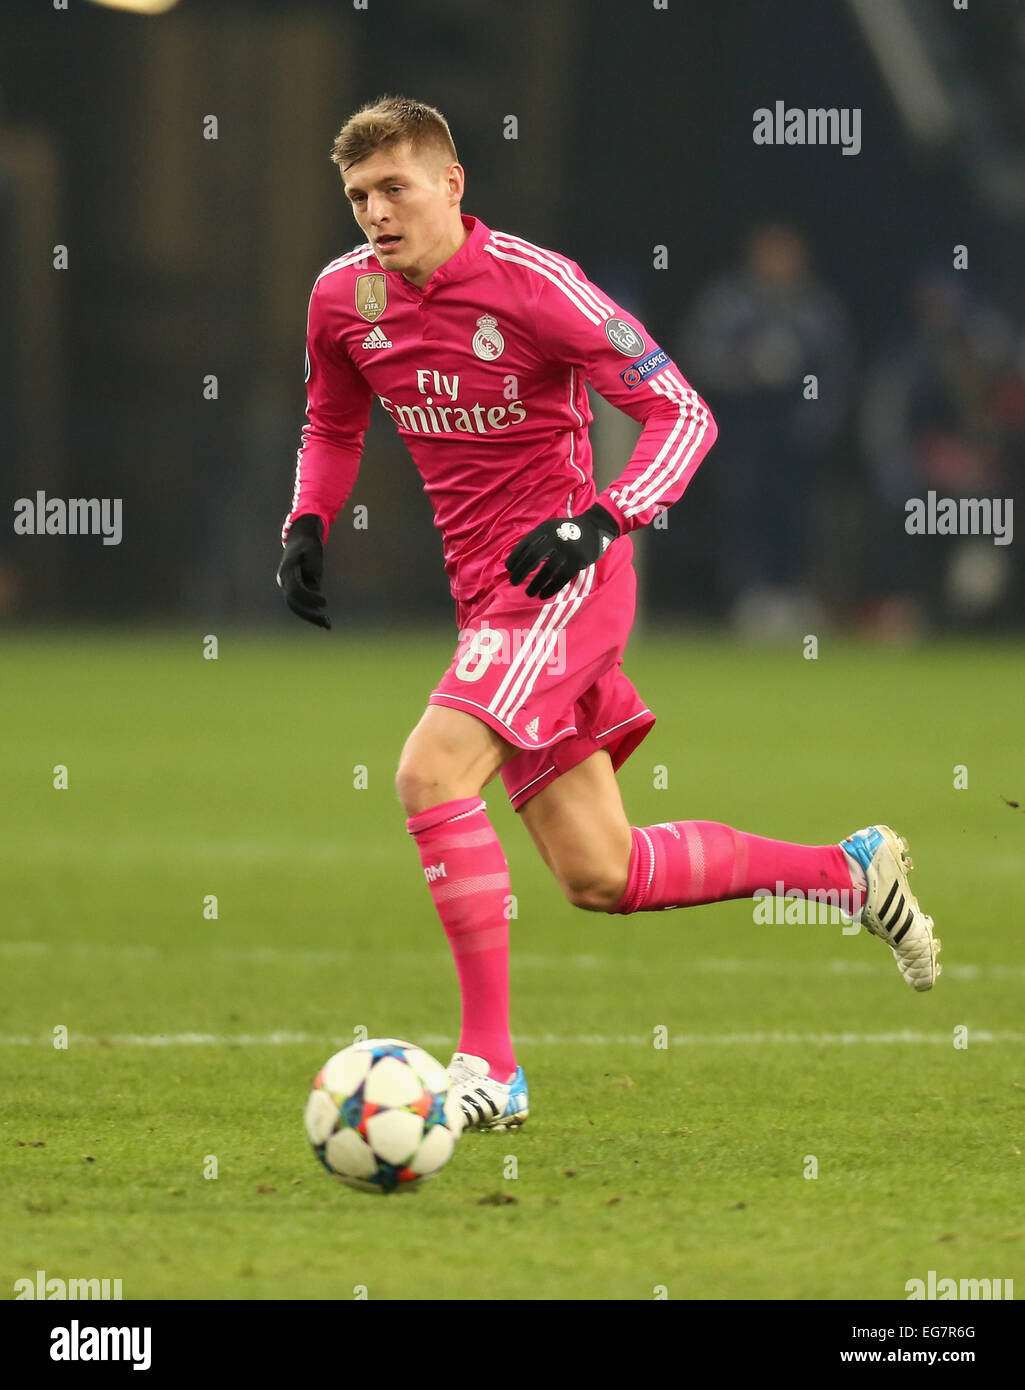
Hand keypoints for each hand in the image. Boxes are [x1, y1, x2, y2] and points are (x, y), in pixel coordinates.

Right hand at [276, 514, 330, 628]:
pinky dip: (313, 613)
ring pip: (297, 607)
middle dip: (309, 614)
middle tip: (326, 622)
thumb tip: (313, 579)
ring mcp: (290, 586)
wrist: (301, 539)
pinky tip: (326, 621)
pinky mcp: (298, 589)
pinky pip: (303, 604)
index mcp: (287, 571)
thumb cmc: (308, 543)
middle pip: (294, 603)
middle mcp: (285, 581)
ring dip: (311, 617)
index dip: (309, 598)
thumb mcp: (313, 549)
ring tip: (328, 625)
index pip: (296, 590)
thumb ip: (313, 563)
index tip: (325, 602)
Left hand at [505, 503, 618, 599]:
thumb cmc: (567, 530)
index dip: (516, 557)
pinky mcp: (578, 561)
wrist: (595, 527)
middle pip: (534, 557)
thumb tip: (518, 563)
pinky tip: (543, 595)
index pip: (526, 544)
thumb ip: (537, 541)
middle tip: (513, 581)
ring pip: (547, 570)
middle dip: (521, 571)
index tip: (509, 569)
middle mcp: (555, 537)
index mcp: (545, 529)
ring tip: (528, 593)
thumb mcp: (550, 529)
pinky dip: (551, 588)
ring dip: (536, 583)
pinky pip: (561, 577)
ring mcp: (567, 549)